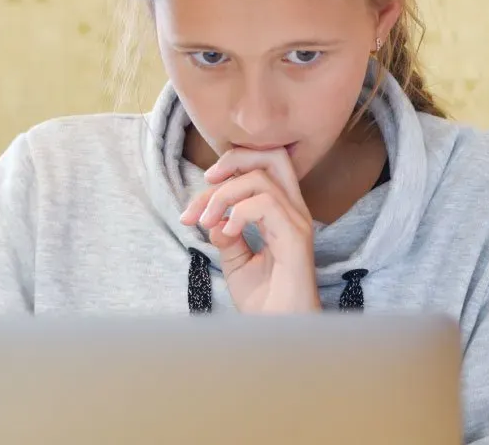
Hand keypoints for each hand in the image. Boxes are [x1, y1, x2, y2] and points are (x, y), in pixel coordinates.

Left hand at [179, 148, 320, 313]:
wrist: (278, 332)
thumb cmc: (265, 302)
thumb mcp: (236, 262)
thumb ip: (226, 235)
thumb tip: (213, 218)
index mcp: (281, 213)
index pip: (258, 170)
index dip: (221, 179)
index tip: (192, 211)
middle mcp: (293, 211)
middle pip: (273, 156)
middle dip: (233, 159)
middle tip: (206, 182)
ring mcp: (297, 222)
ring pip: (261, 178)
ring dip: (224, 194)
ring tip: (207, 221)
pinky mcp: (295, 236)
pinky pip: (266, 204)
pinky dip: (238, 212)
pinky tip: (227, 233)